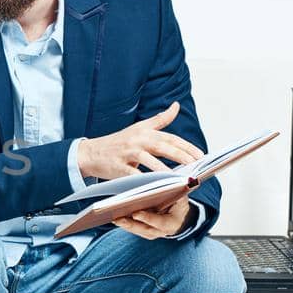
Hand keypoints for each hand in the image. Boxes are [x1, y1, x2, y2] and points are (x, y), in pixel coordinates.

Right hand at [77, 102, 203, 179]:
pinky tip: (155, 186)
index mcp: (145, 132)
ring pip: (149, 161)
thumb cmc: (118, 142)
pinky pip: (133, 174)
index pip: (170, 138)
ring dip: (165, 169)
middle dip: (182, 156)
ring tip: (179, 177)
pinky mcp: (118, 167)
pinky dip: (144, 180)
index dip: (187, 146)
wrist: (91, 153)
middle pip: (163, 147)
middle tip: (196, 165)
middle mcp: (138, 140)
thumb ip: (160, 119)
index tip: (201, 155)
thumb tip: (176, 106)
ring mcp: (127, 153)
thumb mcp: (139, 128)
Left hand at [112, 194, 192, 239]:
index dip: (148, 217)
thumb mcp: (181, 198)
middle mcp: (161, 231)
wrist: (180, 218)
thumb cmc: (179, 204)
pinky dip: (124, 223)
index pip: (159, 221)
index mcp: (172, 223)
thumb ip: (178, 193)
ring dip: (124, 224)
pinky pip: (133, 229)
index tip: (136, 213)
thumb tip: (173, 184)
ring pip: (136, 230)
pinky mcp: (144, 233)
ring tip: (112, 216)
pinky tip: (114, 216)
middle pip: (144, 229)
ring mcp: (152, 233)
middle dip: (130, 223)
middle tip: (117, 218)